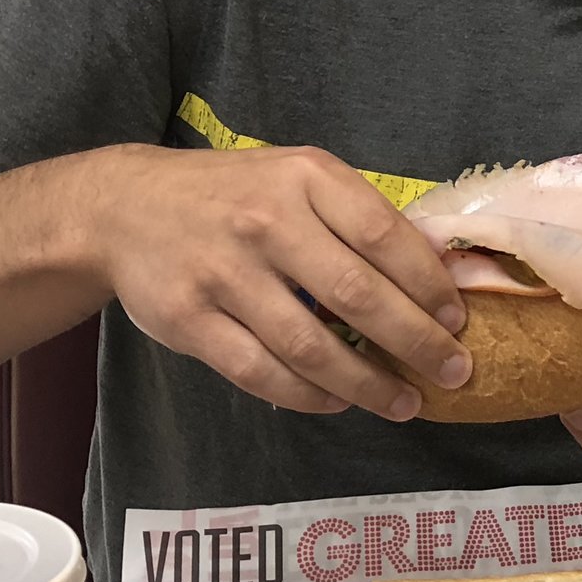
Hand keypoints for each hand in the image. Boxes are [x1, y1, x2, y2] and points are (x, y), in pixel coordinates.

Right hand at [93, 143, 468, 418]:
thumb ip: (357, 217)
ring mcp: (224, 273)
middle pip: (357, 295)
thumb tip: (434, 274)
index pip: (384, 235)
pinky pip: (261, 371)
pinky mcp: (189, 319)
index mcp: (305, 179)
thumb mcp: (297, 178)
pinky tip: (339, 402)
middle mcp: (266, 221)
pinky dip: (308, 395)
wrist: (124, 206)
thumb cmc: (235, 195)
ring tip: (403, 402)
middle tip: (452, 372)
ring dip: (367, 383)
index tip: (457, 319)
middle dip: (415, 342)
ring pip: (310, 345)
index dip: (428, 284)